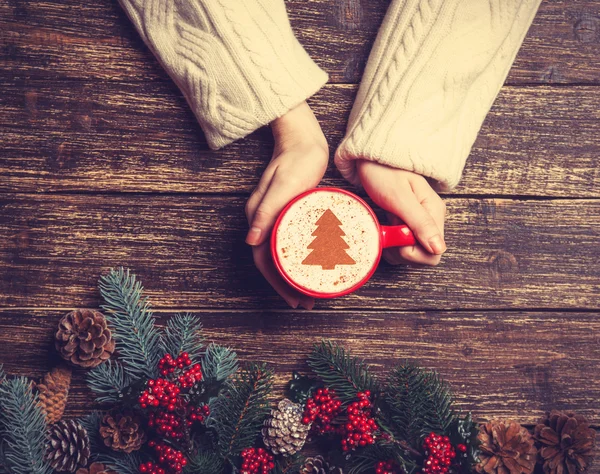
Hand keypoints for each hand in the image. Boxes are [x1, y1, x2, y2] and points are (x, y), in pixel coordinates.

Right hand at [245, 102, 328, 308]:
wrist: (302, 140)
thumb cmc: (295, 160)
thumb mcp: (282, 185)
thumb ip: (266, 212)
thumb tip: (251, 241)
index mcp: (259, 218)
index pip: (264, 260)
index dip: (278, 283)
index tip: (294, 299)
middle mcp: (264, 221)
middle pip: (272, 262)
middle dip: (287, 286)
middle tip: (305, 302)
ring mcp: (276, 218)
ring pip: (281, 255)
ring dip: (292, 276)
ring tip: (308, 291)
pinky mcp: (287, 214)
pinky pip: (290, 244)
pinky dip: (298, 260)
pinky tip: (311, 266)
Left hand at [356, 160, 445, 265]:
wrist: (370, 159)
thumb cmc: (383, 172)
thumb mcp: (400, 197)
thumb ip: (420, 223)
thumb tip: (439, 249)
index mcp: (434, 212)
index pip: (434, 253)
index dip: (411, 252)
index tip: (395, 235)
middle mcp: (431, 220)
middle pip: (423, 256)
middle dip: (401, 251)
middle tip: (387, 230)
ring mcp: (419, 223)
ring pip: (411, 254)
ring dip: (393, 247)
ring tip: (384, 226)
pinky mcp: (408, 225)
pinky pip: (402, 247)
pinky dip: (390, 243)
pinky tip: (384, 229)